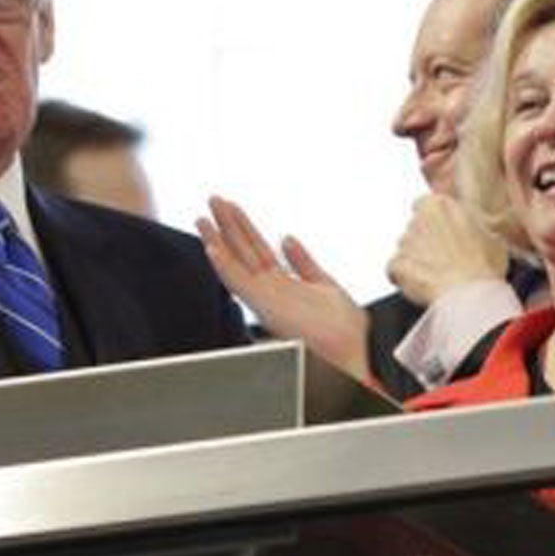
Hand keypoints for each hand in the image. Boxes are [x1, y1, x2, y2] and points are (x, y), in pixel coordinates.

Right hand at [197, 196, 371, 380]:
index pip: (257, 250)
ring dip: (218, 241)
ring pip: (235, 264)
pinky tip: (211, 248)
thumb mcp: (326, 285)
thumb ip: (304, 262)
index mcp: (283, 285)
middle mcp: (271, 291)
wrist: (352, 355)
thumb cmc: (344, 332)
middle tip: (213, 200)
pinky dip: (224, 267)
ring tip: (203, 216)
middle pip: (243, 252)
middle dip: (228, 225)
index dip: (244, 227)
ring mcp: (266, 300)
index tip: (231, 206)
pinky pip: (239, 285)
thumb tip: (288, 238)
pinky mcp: (265, 309)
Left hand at [385, 194, 506, 306]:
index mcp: (440, 205)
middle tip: (442, 260)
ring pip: (404, 249)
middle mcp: (418, 219)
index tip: (441, 234)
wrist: (471, 295)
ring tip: (435, 276)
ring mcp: (405, 242)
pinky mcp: (396, 264)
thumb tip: (472, 231)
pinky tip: (420, 286)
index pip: (424, 204)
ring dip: (415, 260)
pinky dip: (403, 278)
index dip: (433, 221)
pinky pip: (394, 269)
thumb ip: (474, 227)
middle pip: (414, 228)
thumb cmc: (484, 267)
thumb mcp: (492, 238)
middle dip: (424, 243)